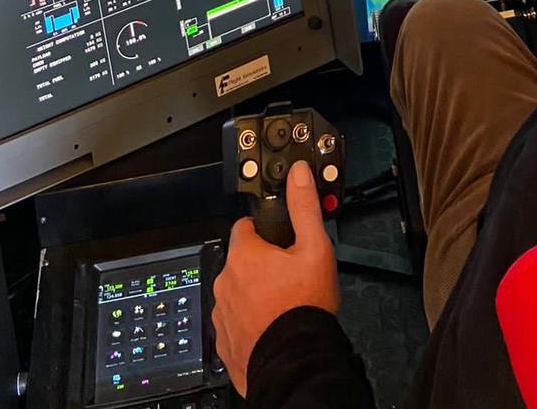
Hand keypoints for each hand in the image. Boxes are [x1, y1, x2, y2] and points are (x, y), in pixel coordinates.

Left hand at [212, 160, 339, 396]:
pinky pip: (234, 322)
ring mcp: (222, 313)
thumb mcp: (315, 248)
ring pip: (237, 292)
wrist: (295, 361)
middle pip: (241, 262)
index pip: (244, 228)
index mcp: (244, 255)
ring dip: (253, 294)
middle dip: (260, 265)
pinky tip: (270, 325)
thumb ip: (304, 207)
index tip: (280, 241)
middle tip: (288, 275)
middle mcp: (225, 282)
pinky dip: (249, 321)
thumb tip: (298, 175)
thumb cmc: (303, 306)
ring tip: (281, 303)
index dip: (264, 232)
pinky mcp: (223, 341)